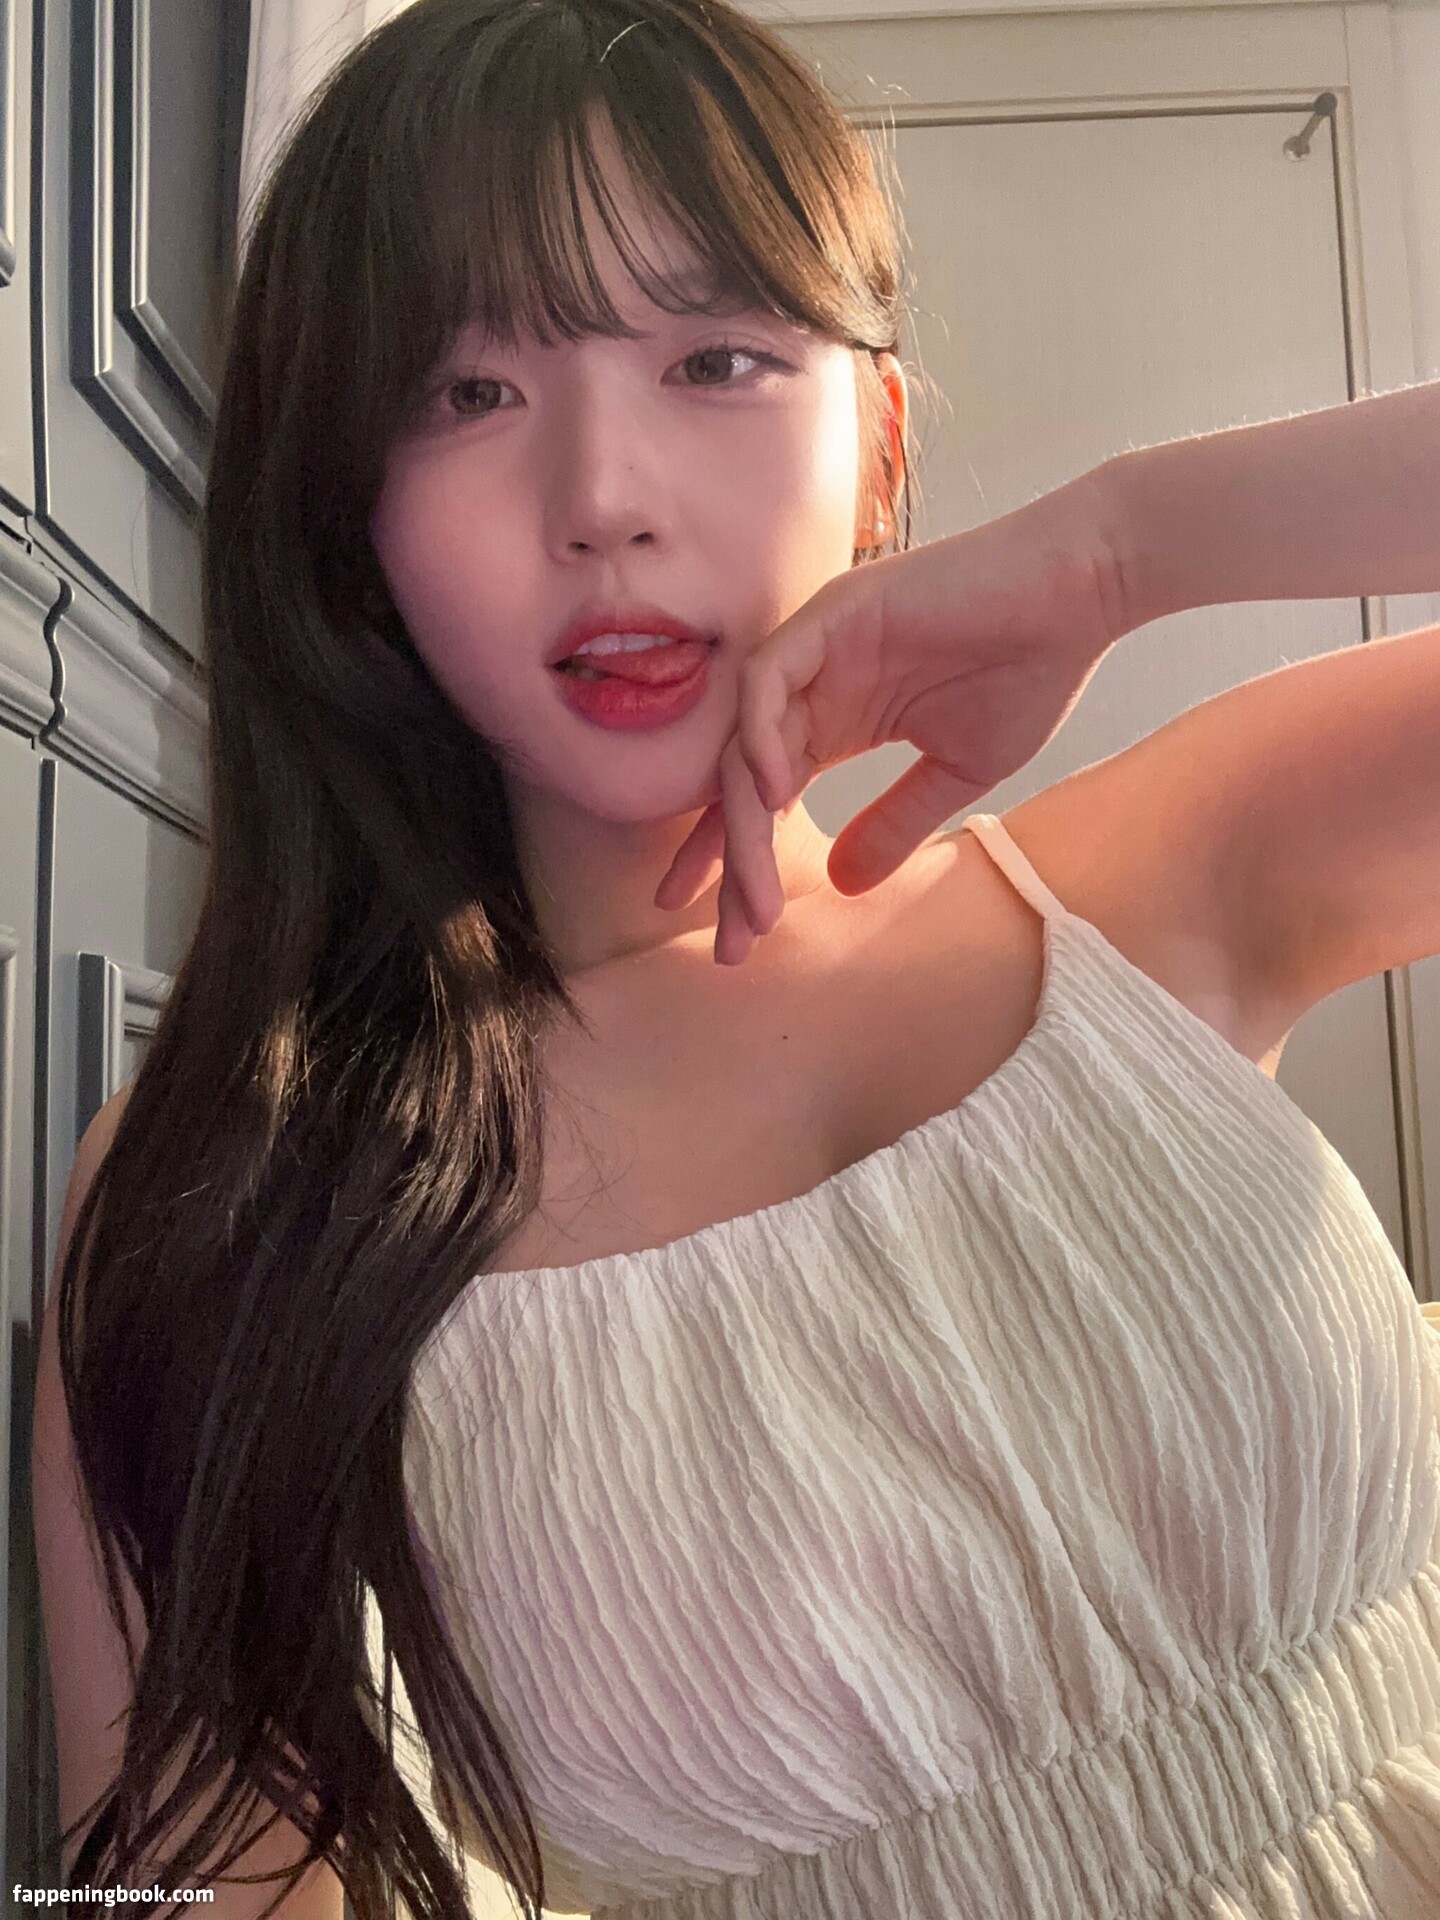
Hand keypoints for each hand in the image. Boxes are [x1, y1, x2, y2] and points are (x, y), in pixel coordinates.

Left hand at [656, 468, 1131, 963]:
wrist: (1081, 594)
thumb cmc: (1029, 671)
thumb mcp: (956, 773)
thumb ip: (894, 823)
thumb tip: (839, 885)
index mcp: (835, 721)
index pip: (767, 801)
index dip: (746, 867)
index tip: (740, 939)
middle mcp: (811, 686)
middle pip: (740, 782)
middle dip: (728, 864)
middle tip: (729, 941)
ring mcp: (816, 647)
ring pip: (745, 743)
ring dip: (741, 824)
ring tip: (752, 896)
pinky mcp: (832, 613)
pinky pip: (768, 680)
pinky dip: (760, 737)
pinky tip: (772, 797)